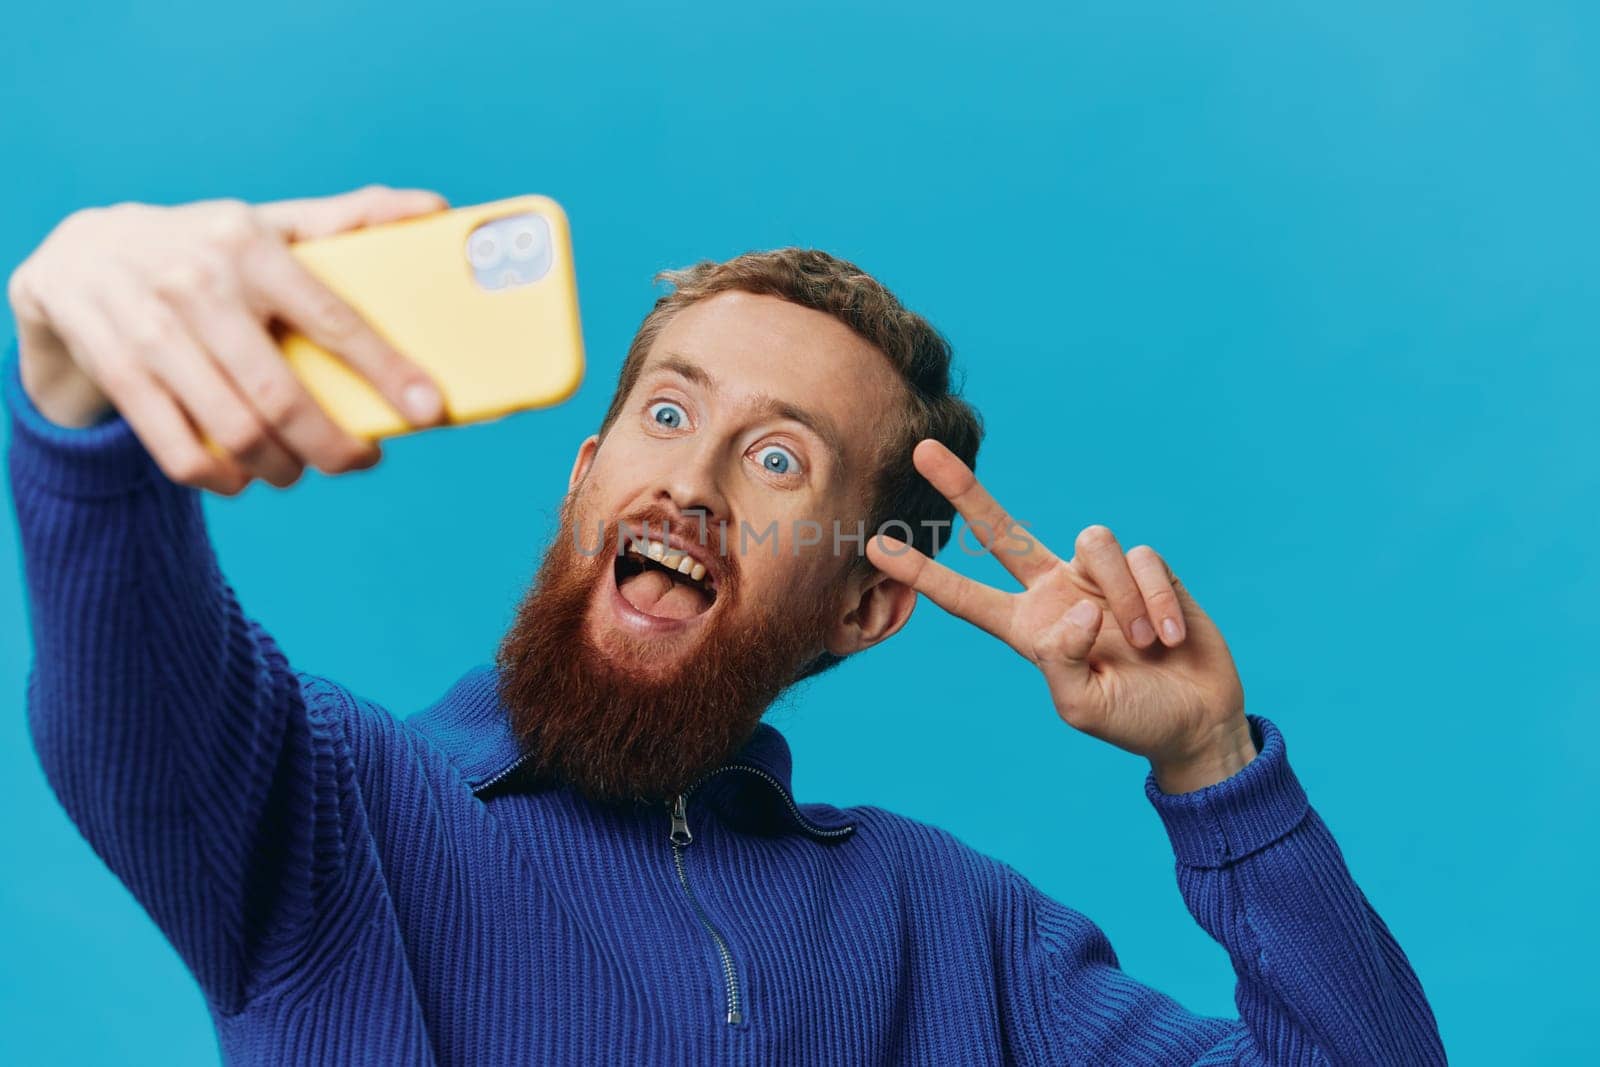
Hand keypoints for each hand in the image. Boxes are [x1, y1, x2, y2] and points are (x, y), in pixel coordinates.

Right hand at [8, 184, 450, 494]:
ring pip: (235, 430)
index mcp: (249, 244)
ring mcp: (150, 329)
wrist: (80, 255)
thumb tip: (435, 208)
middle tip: (358, 460)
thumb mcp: (269, 223)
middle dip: (333, 446)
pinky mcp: (116, 369)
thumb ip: (350, 219)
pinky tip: (242, 477)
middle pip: (282, 395)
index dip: (386, 371)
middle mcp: (198, 284)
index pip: (333, 319)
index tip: (429, 411)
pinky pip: (179, 450)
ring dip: (282, 467)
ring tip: (300, 469)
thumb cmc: (204, 247)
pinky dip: (221, 477)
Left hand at [866, 440, 1253, 792]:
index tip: (878, 546)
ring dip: (1124, 597)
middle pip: (1001, 530)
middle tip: (922, 449)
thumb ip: (1065, 662)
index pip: (965, 596)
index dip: (924, 571)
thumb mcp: (1085, 707)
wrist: (1194, 718)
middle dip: (962, 489)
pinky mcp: (1143, 568)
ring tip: (1145, 643)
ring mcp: (1097, 576)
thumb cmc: (1132, 718)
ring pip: (1092, 542)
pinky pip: (1141, 560)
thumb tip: (1076, 611)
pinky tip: (1169, 637)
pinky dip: (1157, 600)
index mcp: (1028, 629)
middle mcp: (1055, 592)